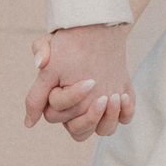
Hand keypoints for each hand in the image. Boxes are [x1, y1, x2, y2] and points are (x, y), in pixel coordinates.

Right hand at [25, 23, 132, 140]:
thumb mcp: (50, 43)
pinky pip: (124, 120)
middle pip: (78, 131)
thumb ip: (40, 50)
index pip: (56, 115)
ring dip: (109, 119)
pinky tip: (125, 96)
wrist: (96, 34)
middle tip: (101, 98)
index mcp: (56, 102)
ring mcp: (97, 111)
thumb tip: (39, 63)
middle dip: (90, 118)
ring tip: (116, 97)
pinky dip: (126, 113)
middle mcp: (75, 112)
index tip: (88, 82)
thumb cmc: (70, 43)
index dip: (71, 100)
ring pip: (102, 130)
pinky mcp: (117, 106)